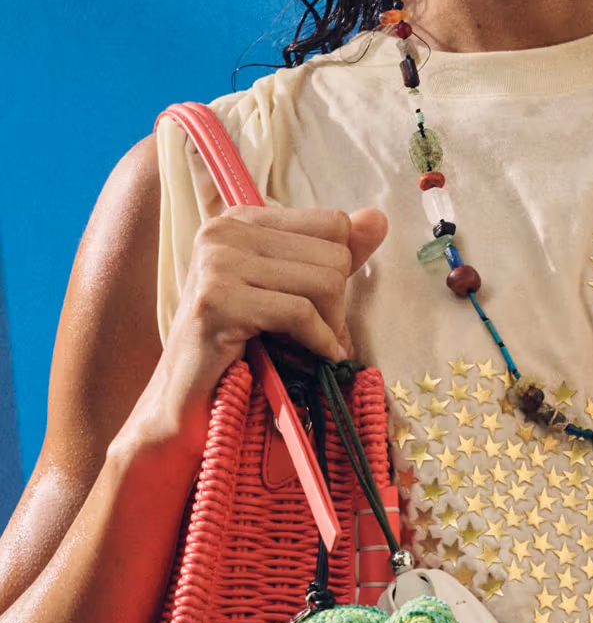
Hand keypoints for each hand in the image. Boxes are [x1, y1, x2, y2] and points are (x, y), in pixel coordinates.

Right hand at [124, 205, 388, 452]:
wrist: (186, 403)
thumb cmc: (240, 347)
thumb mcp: (290, 290)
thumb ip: (332, 252)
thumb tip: (377, 218)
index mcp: (241, 219)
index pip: (333, 223)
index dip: (339, 270)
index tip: (323, 306)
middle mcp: (224, 231)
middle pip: (333, 254)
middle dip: (336, 304)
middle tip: (319, 336)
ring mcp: (216, 263)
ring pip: (322, 282)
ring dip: (329, 327)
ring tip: (312, 348)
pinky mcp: (217, 301)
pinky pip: (299, 313)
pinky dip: (318, 341)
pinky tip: (315, 358)